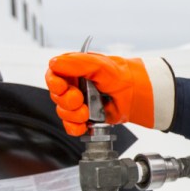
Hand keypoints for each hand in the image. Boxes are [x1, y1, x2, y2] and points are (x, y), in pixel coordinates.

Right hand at [45, 52, 161, 135]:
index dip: (54, 83)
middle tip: (80, 99)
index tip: (62, 87)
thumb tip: (54, 63)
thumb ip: (76, 63)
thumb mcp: (100, 65)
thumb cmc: (122, 77)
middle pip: (56, 96)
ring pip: (63, 112)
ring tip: (88, 111)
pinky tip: (84, 123)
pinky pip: (71, 126)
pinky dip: (76, 127)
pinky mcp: (85, 118)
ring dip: (73, 114)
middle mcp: (75, 86)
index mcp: (74, 70)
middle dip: (67, 101)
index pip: (53, 76)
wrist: (137, 96)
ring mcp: (80, 103)